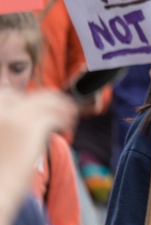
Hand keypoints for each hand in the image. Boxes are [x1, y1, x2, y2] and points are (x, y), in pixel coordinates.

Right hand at [0, 89, 76, 224]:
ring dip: (59, 106)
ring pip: (45, 100)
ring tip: (69, 118)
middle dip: (41, 102)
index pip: (6, 95)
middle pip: (24, 95)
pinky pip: (55, 113)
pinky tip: (68, 126)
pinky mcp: (32, 126)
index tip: (34, 111)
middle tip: (55, 113)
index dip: (23, 102)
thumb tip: (22, 127)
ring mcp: (14, 116)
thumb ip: (5, 129)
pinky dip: (65, 117)